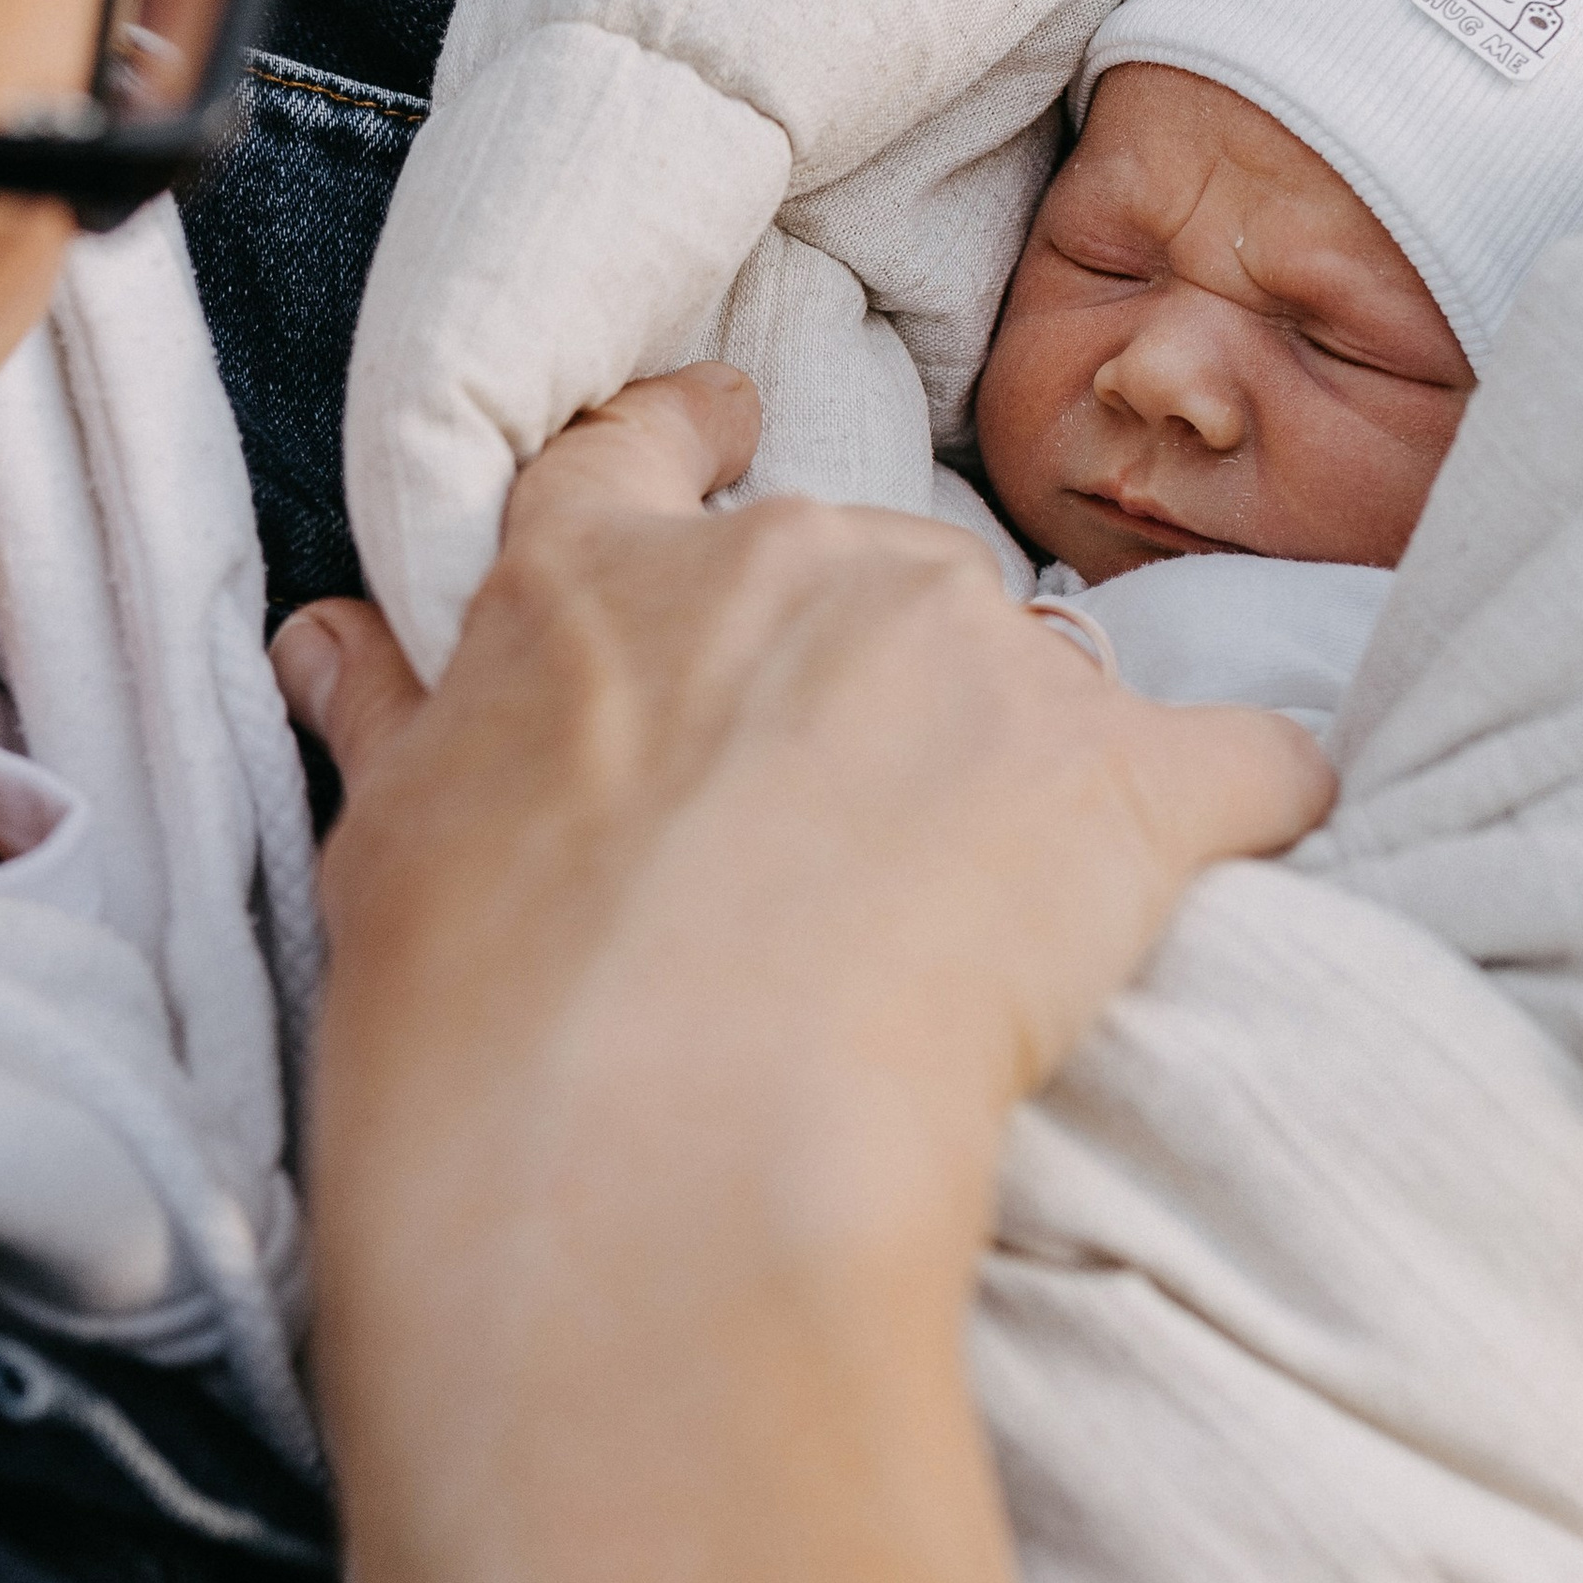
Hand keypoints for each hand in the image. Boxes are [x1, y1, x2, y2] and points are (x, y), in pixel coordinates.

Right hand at [277, 366, 1327, 1582]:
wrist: (639, 1148)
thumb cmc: (478, 1024)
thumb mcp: (385, 850)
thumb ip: (391, 722)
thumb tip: (330, 636)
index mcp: (596, 582)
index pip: (642, 456)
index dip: (697, 449)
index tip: (734, 435)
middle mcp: (795, 572)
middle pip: (872, 577)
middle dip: (881, 680)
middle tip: (856, 843)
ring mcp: (971, 660)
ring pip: (1043, 666)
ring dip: (1032, 760)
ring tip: (994, 917)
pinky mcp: (1120, 781)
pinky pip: (1245, 761)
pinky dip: (1251, 800)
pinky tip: (1248, 845)